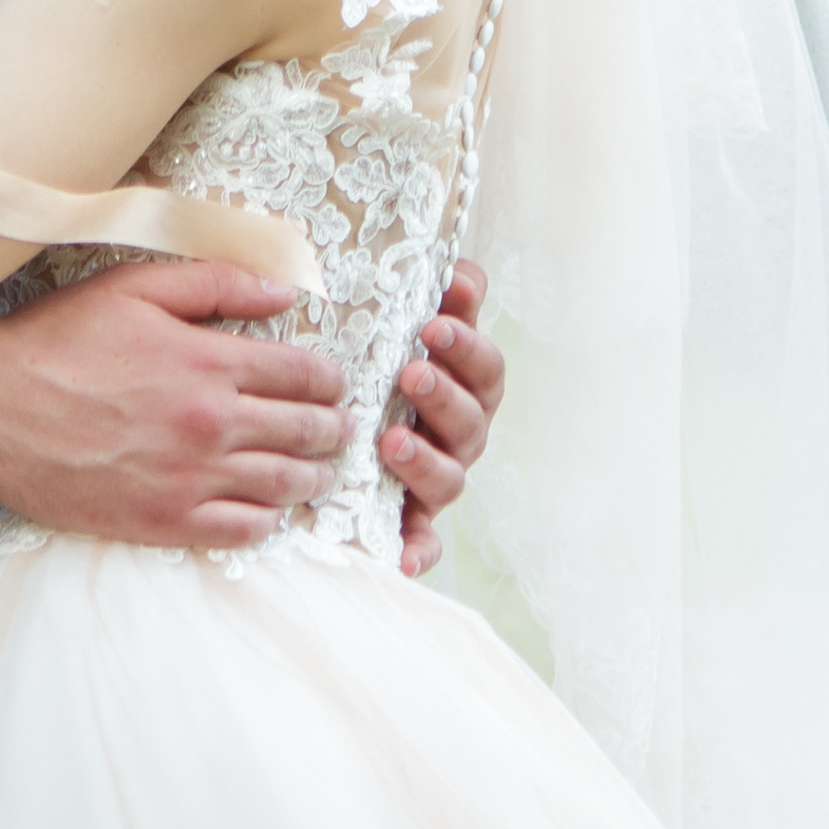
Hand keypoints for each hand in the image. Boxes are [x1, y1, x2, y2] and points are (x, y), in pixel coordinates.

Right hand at [0, 257, 348, 551]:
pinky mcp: (164, 522)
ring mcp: (190, 479)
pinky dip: (268, 520)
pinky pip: (243, 531)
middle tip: (339, 428)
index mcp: (209, 362)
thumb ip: (215, 283)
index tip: (333, 382)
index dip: (329, 378)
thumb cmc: (58, 341)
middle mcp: (211, 425)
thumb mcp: (134, 287)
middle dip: (332, 428)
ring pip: (285, 485)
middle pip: (305, 432)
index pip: (303, 374)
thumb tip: (282, 292)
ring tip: (318, 471)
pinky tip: (268, 508)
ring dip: (313, 477)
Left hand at [384, 258, 504, 579]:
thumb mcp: (403, 322)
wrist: (345, 421)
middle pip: (470, 420)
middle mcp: (459, 433)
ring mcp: (438, 477)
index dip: (467, 343)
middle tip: (411, 372)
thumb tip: (459, 270)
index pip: (483, 364)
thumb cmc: (382, 360)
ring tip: (390, 440)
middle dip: (444, 395)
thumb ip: (437, 296)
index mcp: (464, 384)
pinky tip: (402, 557)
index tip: (436, 319)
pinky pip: (424, 541)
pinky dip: (418, 550)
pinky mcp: (413, 520)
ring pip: (449, 477)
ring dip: (425, 460)